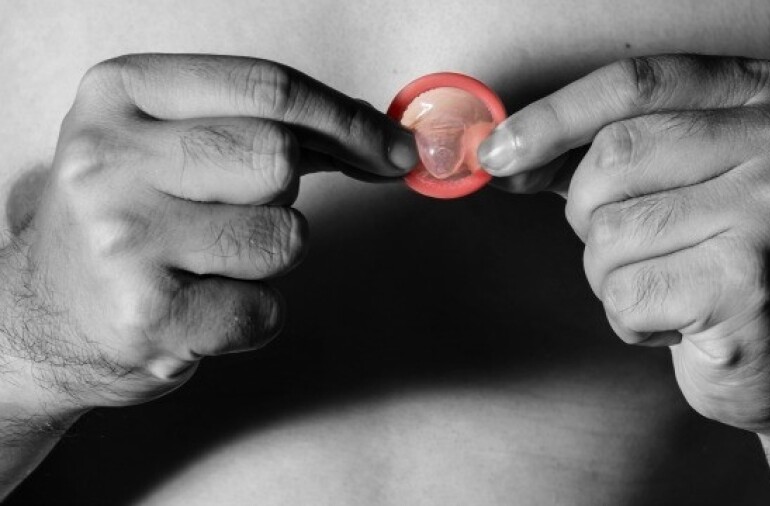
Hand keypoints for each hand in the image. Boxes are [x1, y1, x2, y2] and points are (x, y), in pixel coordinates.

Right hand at [0, 54, 416, 415]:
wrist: (41, 314)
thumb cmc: (125, 219)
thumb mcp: (166, 141)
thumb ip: (264, 125)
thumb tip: (379, 136)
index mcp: (121, 95)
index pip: (267, 87)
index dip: (348, 119)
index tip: (392, 147)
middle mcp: (110, 160)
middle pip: (279, 158)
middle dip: (286, 193)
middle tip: (243, 210)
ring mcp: (124, 238)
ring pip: (285, 236)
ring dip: (269, 256)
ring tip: (205, 260)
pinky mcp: (148, 314)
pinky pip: (267, 308)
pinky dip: (255, 314)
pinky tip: (201, 304)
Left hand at [478, 55, 769, 435]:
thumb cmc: (715, 256)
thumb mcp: (666, 182)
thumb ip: (588, 154)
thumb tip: (498, 153)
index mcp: (762, 96)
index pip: (633, 85)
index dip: (552, 118)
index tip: (496, 152)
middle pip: (612, 158)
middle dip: (589, 213)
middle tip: (639, 245)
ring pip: (609, 234)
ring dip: (612, 275)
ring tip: (671, 285)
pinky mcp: (749, 284)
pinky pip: (625, 296)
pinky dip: (630, 319)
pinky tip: (680, 320)